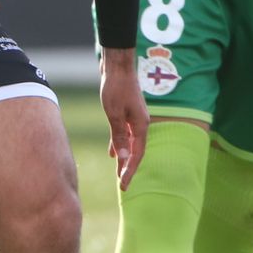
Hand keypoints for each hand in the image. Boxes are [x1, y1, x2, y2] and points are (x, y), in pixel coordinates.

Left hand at [99, 49, 148, 189]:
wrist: (117, 65)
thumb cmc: (115, 88)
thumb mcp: (114, 115)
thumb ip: (119, 136)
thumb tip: (121, 158)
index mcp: (141, 125)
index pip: (137, 155)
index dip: (130, 171)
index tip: (124, 186)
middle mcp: (140, 123)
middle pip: (136, 151)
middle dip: (128, 168)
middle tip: (123, 185)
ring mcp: (134, 118)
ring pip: (130, 143)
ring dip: (124, 157)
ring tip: (118, 172)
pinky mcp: (127, 112)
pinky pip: (124, 134)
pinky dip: (119, 144)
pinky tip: (112, 152)